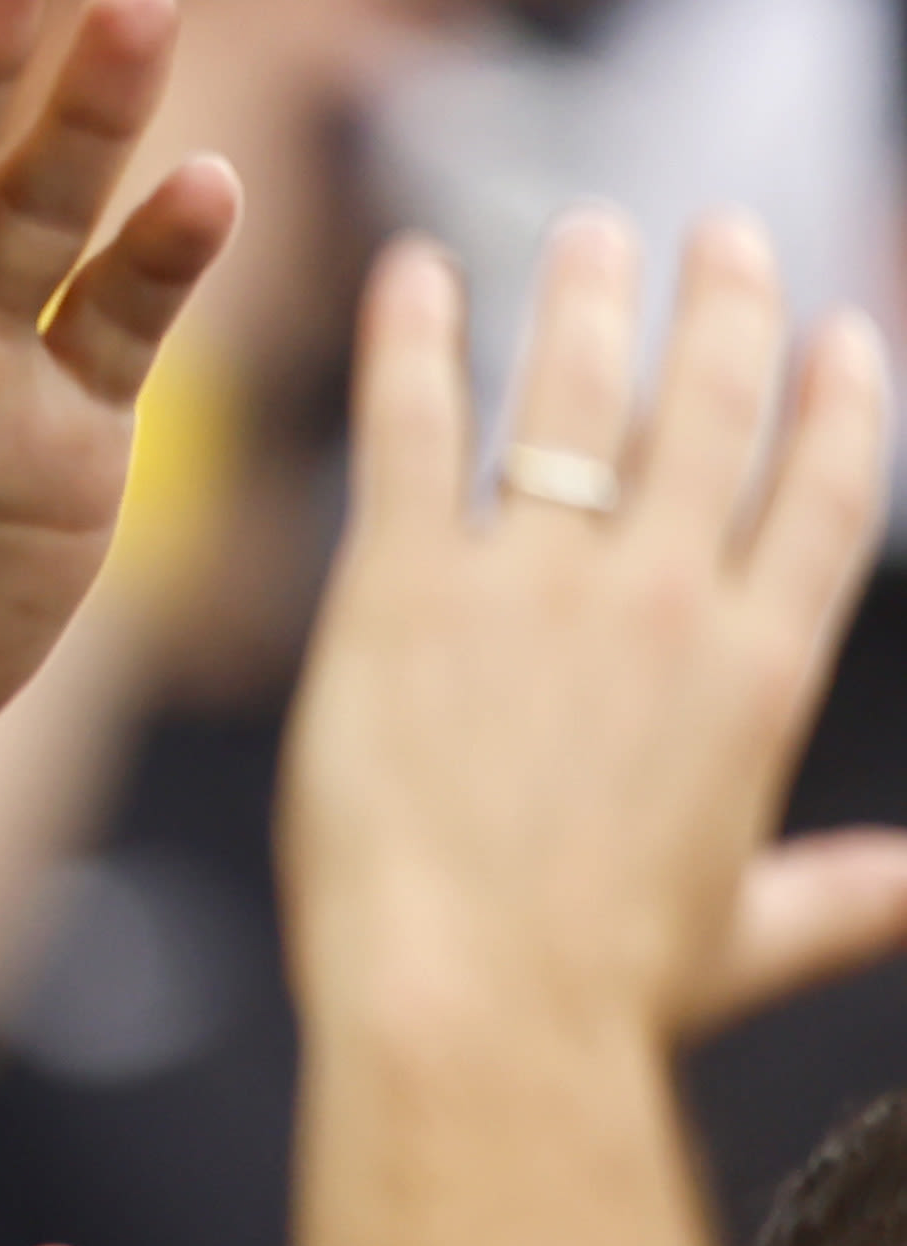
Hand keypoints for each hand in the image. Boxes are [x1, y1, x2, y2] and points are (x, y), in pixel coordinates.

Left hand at [284, 212, 906, 1052]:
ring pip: (577, 392)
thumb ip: (838, 895)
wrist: (473, 1014)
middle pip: (715, 408)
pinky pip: (411, 432)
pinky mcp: (404, 592)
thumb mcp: (744, 936)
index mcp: (762, 670)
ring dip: (587, 298)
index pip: (830, 492)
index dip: (840, 400)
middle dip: (724, 306)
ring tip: (587, 232)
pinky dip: (413, 344)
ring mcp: (537, 584)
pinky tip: (410, 275)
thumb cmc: (601, 998)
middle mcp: (667, 599)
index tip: (839, 335)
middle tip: (717, 235)